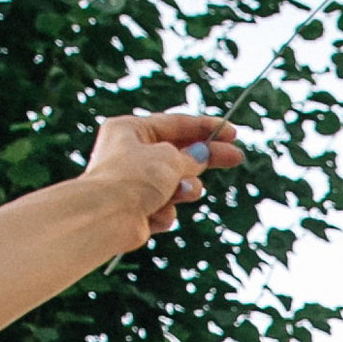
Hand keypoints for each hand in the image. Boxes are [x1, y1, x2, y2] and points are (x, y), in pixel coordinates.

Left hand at [81, 109, 241, 245]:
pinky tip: (153, 213)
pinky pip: (166, 208)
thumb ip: (191, 157)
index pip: (176, 125)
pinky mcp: (138, 210)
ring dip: (184, 190)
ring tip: (180, 192)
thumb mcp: (170, 158)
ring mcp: (134, 183)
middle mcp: (130, 154)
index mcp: (131, 130)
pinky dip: (165, 211)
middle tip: (235, 157)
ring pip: (176, 185)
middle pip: (179, 155)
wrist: (106, 216)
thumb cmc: (133, 178)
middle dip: (205, 160)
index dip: (206, 128)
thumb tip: (202, 157)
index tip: (232, 133)